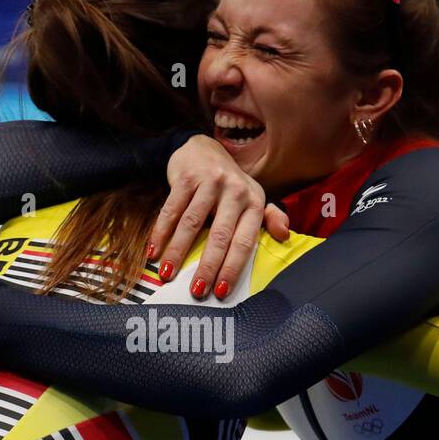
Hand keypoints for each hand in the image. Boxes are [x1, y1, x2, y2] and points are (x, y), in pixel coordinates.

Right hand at [153, 136, 290, 300]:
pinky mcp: (187, 177)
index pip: (244, 241)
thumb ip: (269, 218)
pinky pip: (172, 210)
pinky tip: (153, 251)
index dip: (232, 268)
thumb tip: (285, 236)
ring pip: (192, 224)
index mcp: (253, 202)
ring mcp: (210, 182)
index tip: (221, 291)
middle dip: (207, 267)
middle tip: (196, 291)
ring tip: (167, 274)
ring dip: (178, 252)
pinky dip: (161, 232)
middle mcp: (235, 191)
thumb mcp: (251, 198)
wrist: (203, 148)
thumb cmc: (228, 184)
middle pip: (220, 236)